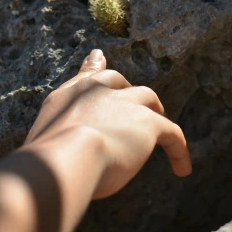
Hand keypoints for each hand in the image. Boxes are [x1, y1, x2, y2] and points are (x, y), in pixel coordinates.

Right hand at [23, 49, 191, 198]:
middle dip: (130, 95)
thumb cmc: (48, 150)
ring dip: (154, 114)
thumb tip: (80, 69)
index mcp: (75, 91)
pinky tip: (182, 169)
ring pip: (148, 102)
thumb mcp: (50, 119)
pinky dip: (179, 151)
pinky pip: (173, 134)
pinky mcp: (150, 124)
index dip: (100, 74)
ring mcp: (128, 104)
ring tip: (160, 133)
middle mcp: (103, 91)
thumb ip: (68, 94)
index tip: (101, 62)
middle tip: (136, 112)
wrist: (66, 158)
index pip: (92, 75)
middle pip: (123, 85)